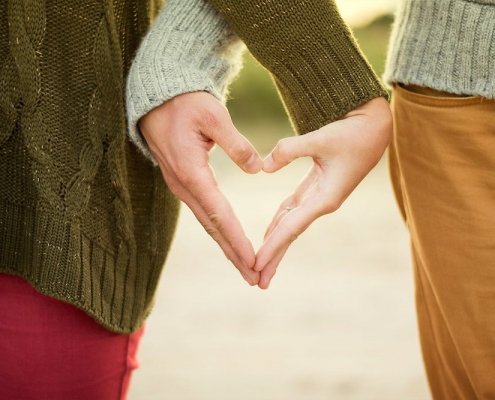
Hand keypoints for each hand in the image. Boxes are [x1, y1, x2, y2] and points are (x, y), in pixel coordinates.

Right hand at [138, 91, 262, 284]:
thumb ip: (236, 143)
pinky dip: (218, 230)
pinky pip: (203, 212)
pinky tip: (229, 240)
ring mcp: (181, 186)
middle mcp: (184, 186)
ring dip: (226, 246)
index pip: (219, 214)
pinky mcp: (183, 182)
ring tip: (246, 267)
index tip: (253, 260)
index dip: (237, 239)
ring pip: (207, 223)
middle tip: (254, 278)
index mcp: (192, 172)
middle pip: (213, 227)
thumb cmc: (185, 103)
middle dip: (233, 254)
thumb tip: (257, 169)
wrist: (157, 98)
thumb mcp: (213, 116)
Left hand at [255, 97, 391, 288]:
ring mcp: (320, 197)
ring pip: (291, 224)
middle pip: (291, 234)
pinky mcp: (317, 188)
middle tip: (257, 281)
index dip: (272, 246)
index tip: (256, 265)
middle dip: (274, 257)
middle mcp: (322, 203)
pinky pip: (293, 210)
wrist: (374, 127)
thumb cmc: (353, 133)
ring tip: (260, 264)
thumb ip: (289, 150)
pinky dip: (280, 222)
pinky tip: (269, 233)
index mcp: (326, 198)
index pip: (292, 228)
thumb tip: (263, 167)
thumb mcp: (321, 138)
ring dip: (275, 243)